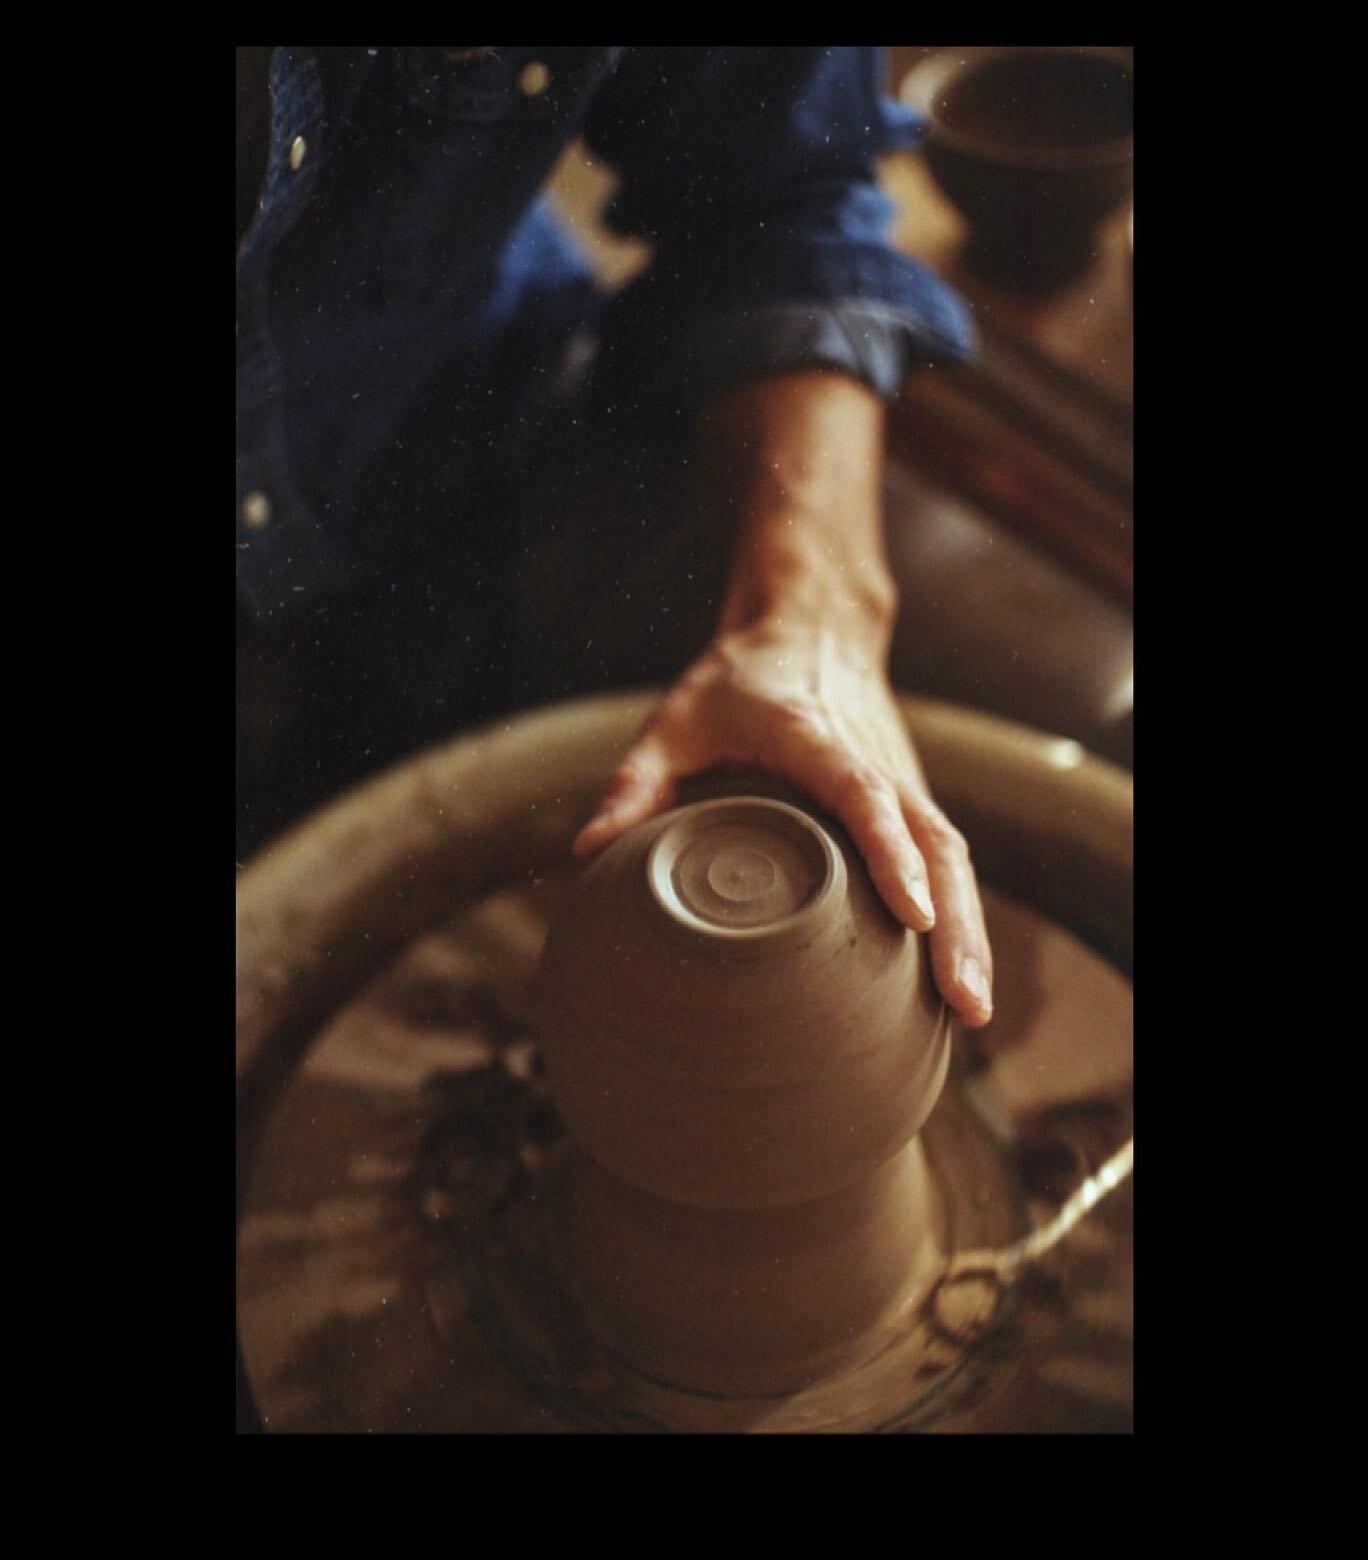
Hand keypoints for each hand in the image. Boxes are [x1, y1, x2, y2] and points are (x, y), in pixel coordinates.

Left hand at [573, 617, 993, 1026]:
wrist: (811, 626)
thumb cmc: (739, 679)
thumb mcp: (675, 721)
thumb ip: (635, 783)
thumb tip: (589, 851)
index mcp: (817, 739)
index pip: (866, 797)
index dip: (892, 855)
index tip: (916, 916)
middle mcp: (876, 761)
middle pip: (937, 843)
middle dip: (959, 925)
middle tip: (966, 1003)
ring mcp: (903, 780)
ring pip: (953, 855)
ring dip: (971, 930)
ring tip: (974, 1010)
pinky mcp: (910, 797)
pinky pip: (946, 857)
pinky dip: (961, 913)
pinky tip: (956, 976)